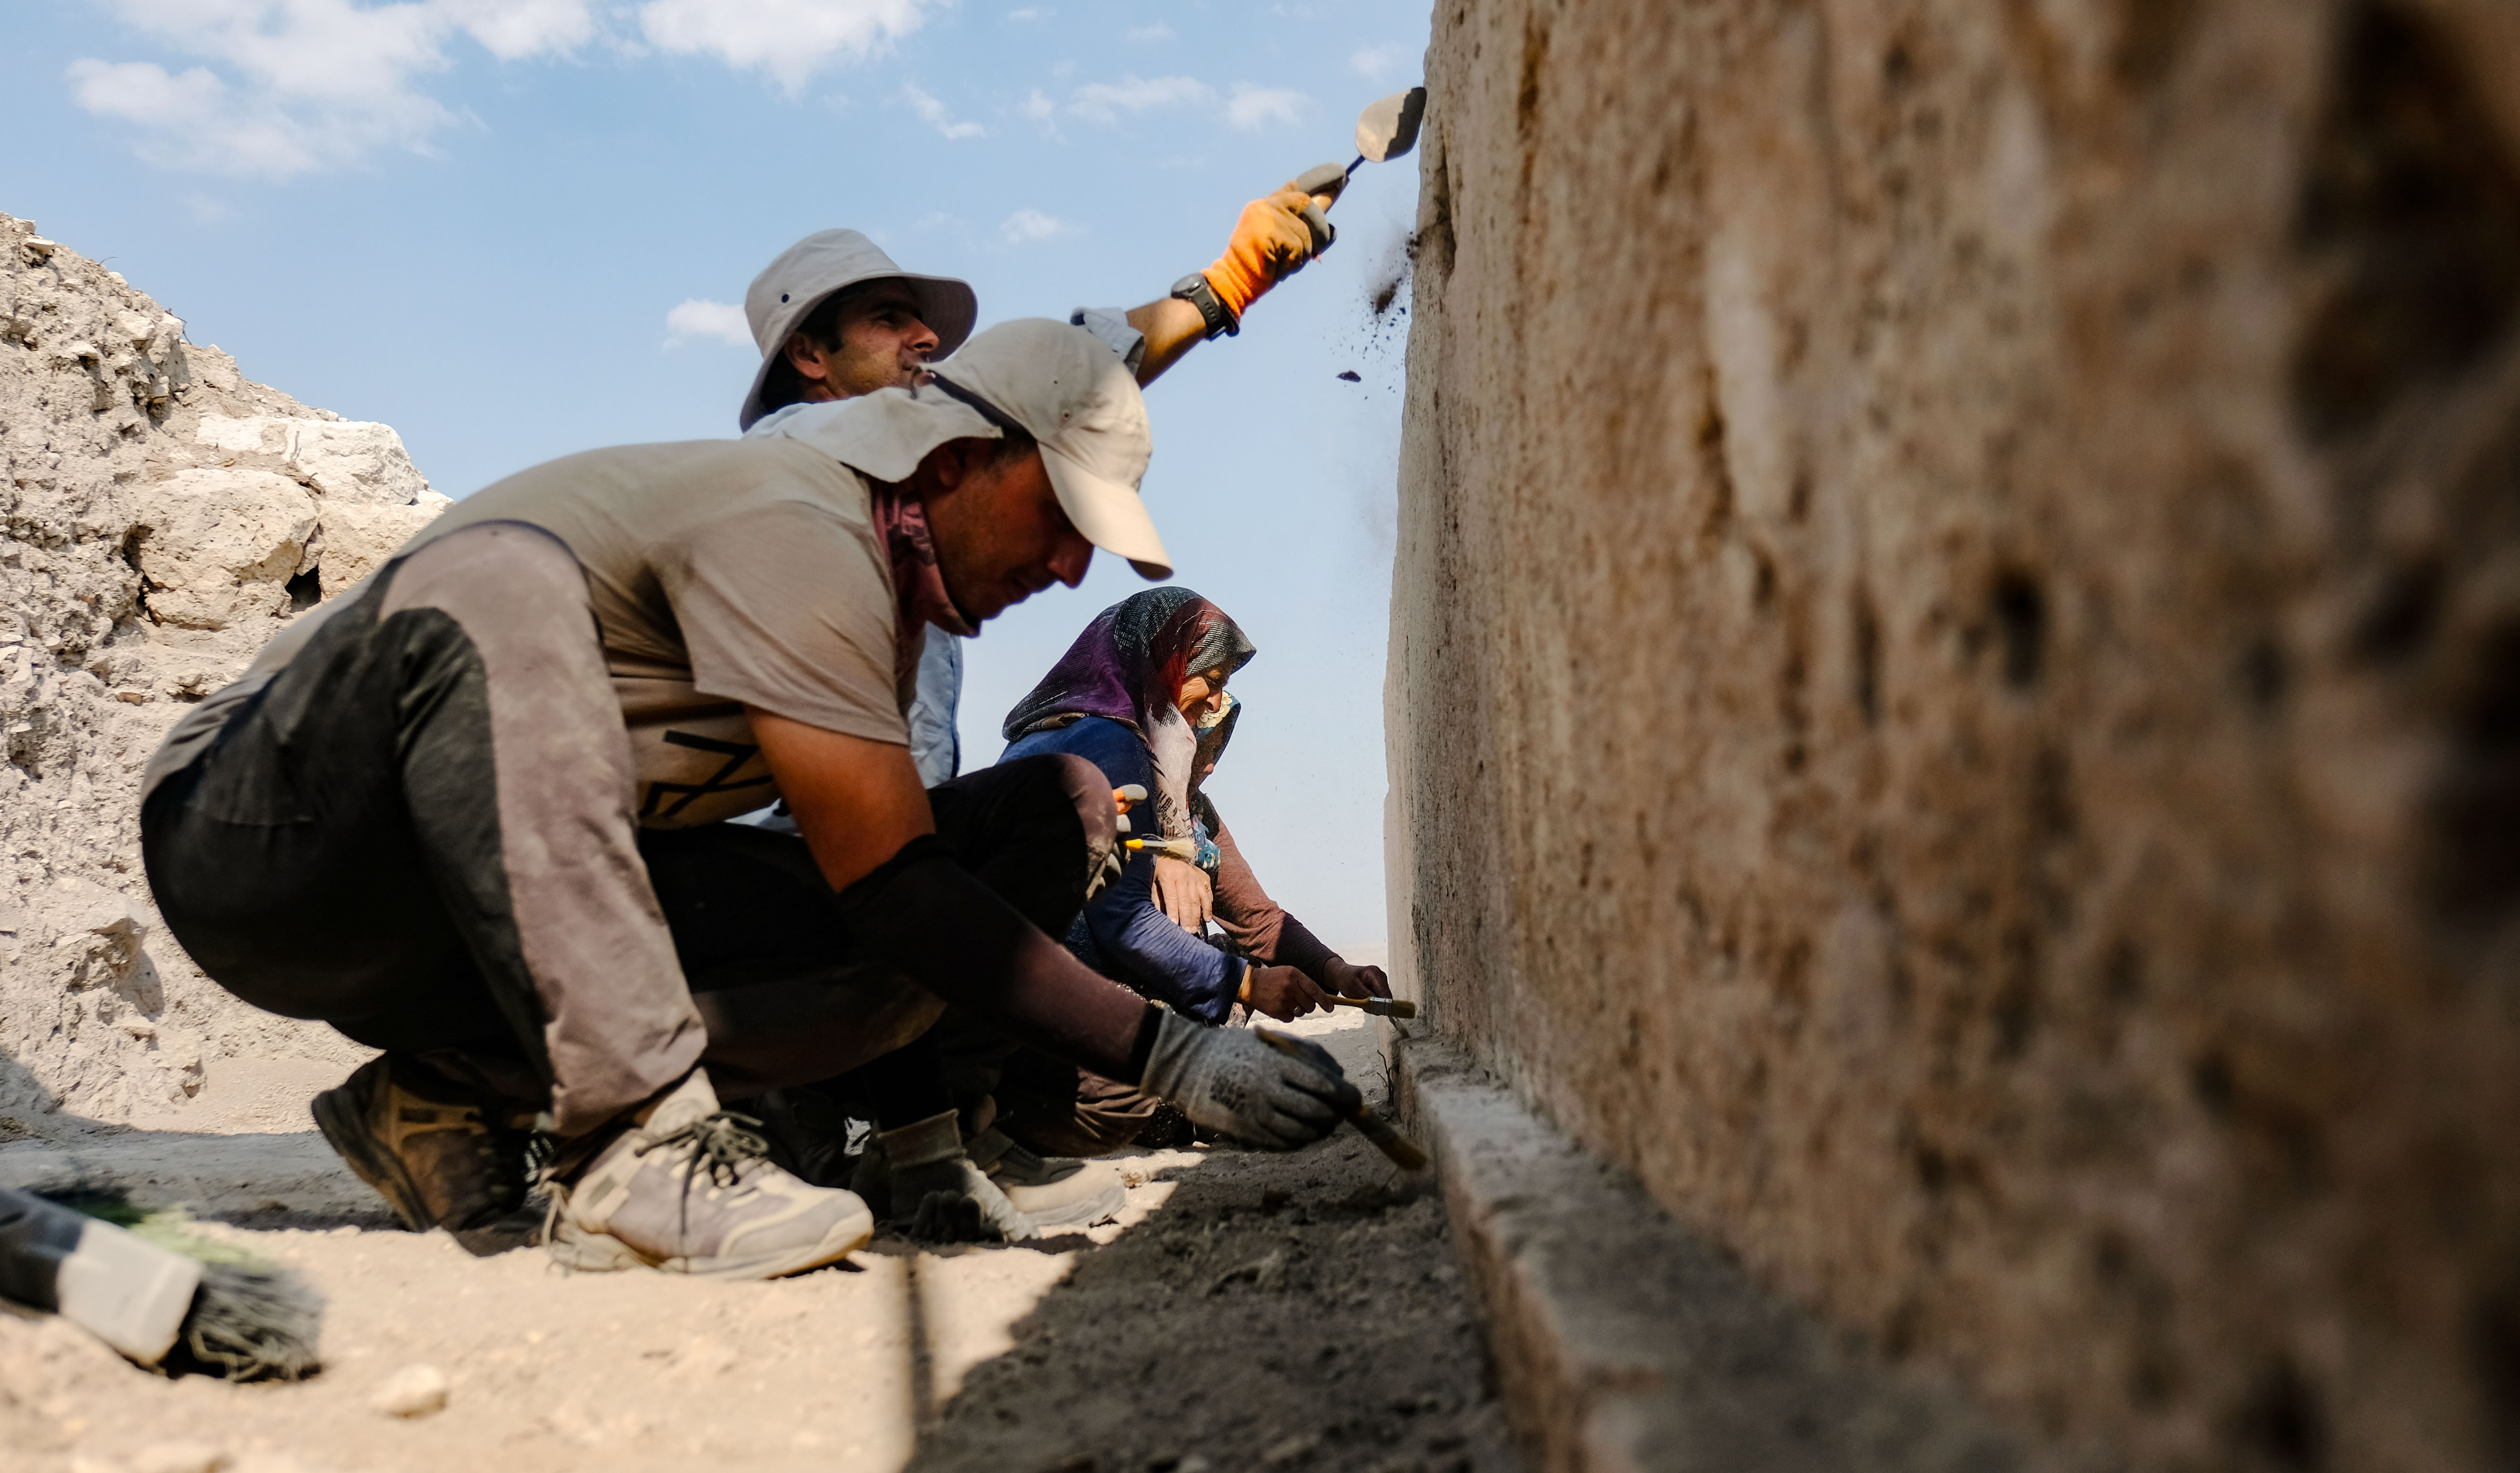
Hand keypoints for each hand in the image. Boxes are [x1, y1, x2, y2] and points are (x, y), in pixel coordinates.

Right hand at [1138, 1011, 1359, 1148]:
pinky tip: (1299, 1133)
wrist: (1185, 1064)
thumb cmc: (1234, 1047)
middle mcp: (1267, 1090)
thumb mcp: (1270, 1041)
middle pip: (1317, 1113)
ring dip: (1318, 1132)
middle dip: (1335, 1116)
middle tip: (1339, 1114)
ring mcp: (1254, 1114)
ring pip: (1301, 1133)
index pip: (1324, 1086)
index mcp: (1276, 1064)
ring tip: (1322, 1125)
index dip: (1346, 1096)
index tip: (1355, 1099)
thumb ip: (1306, 1056)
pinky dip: (1297, 1141)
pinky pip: (1281, 1145)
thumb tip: (1340, 1078)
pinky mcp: (1243, 1132)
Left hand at [1151, 854, 1212, 931]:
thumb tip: (1156, 913)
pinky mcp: (1202, 878)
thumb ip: (1155, 896)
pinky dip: (1208, 906)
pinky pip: (1207, 894)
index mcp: (1169, 876)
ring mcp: (1195, 878)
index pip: (1172, 897)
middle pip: (1187, 900)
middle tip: (1187, 931)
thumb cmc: (1158, 869)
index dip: (1173, 911)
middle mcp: (1184, 877)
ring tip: (1196, 928)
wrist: (1170, 852)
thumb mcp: (1151, 880)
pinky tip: (1207, 918)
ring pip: (1198, 899)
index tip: (1173, 924)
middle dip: (1187, 918)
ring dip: (1198, 915)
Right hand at [1202, 184, 1336, 320]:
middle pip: (1307, 205)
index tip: (1340, 174)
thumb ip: (1298, 224)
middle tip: (1305, 248)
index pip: (1296, 187)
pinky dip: (1294, 262)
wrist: (1236, 280)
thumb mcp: (1280, 239)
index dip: (1320, 180)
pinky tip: (1279, 265)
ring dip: (1302, 253)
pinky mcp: (1271, 232)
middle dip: (1317, 227)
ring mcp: (1268, 216)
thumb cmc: (1260, 265)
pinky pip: (1299, 247)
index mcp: (1265, 205)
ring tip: (1283, 262)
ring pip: (1306, 231)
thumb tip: (1326, 213)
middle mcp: (1266, 205)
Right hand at [1242, 963, 1333, 1021]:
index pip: (1314, 989)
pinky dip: (1288, 1015)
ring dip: (1298, 1010)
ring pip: (1301, 1012)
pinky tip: (1280, 1007)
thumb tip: (1320, 999)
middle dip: (1309, 1006)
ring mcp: (1283, 1000)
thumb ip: (1303, 983)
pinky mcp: (1276, 1011)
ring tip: (1287, 1002)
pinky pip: (1291, 1018)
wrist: (1249, 984)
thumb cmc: (1272, 978)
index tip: (1331, 1007)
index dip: (1324, 1000)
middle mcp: (1289, 987)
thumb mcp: (1288, 973)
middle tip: (1301, 1002)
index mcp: (1294, 975)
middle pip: (1310, 1005)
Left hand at [1319, 957, 1390, 999]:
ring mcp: (1381, 981)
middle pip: (1386, 996)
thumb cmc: (1346, 979)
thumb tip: (1378, 1006)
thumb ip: (1367, 997)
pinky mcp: (1380, 988)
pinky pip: (1380, 999)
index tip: (1378, 1012)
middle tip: (1365, 1005)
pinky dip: (1373, 1002)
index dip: (1383, 1004)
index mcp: (1374, 973)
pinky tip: (1365, 999)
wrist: (1342, 975)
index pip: (1384, 992)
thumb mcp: (1353, 988)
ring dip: (1374, 1004)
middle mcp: (1381, 976)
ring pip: (1384, 999)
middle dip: (1377, 1004)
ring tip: (1362, 999)